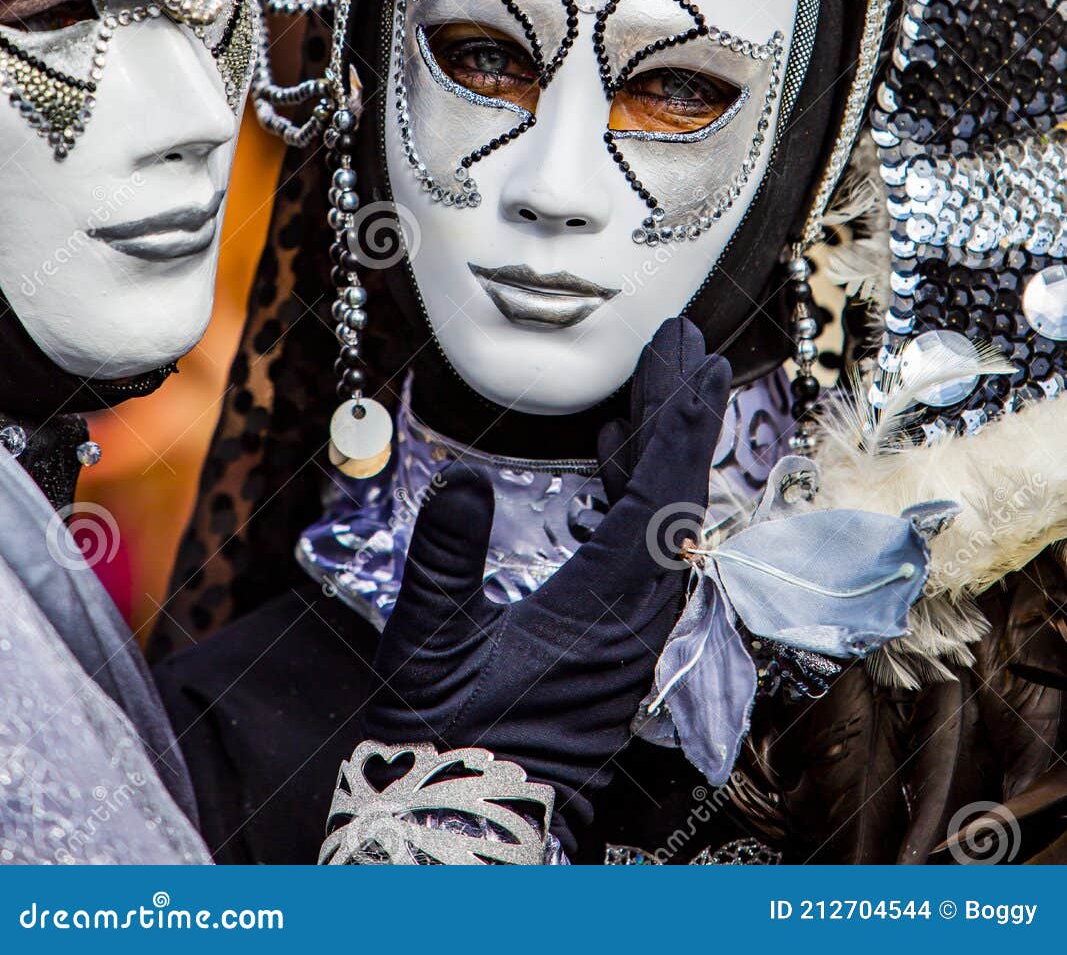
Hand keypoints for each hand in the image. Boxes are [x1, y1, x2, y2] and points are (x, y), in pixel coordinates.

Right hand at [358, 317, 731, 851]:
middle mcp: (637, 615)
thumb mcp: (432, 647)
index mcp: (603, 608)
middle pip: (676, 494)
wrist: (470, 829)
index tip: (697, 361)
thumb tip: (461, 481)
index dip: (680, 421)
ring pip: (666, 519)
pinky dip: (640, 490)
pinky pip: (647, 548)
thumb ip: (446, 560)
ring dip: (664, 447)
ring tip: (654, 384)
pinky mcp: (621, 640)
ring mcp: (635, 629)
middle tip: (685, 345)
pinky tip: (617, 457)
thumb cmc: (448, 744)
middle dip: (682, 414)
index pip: (660, 495)